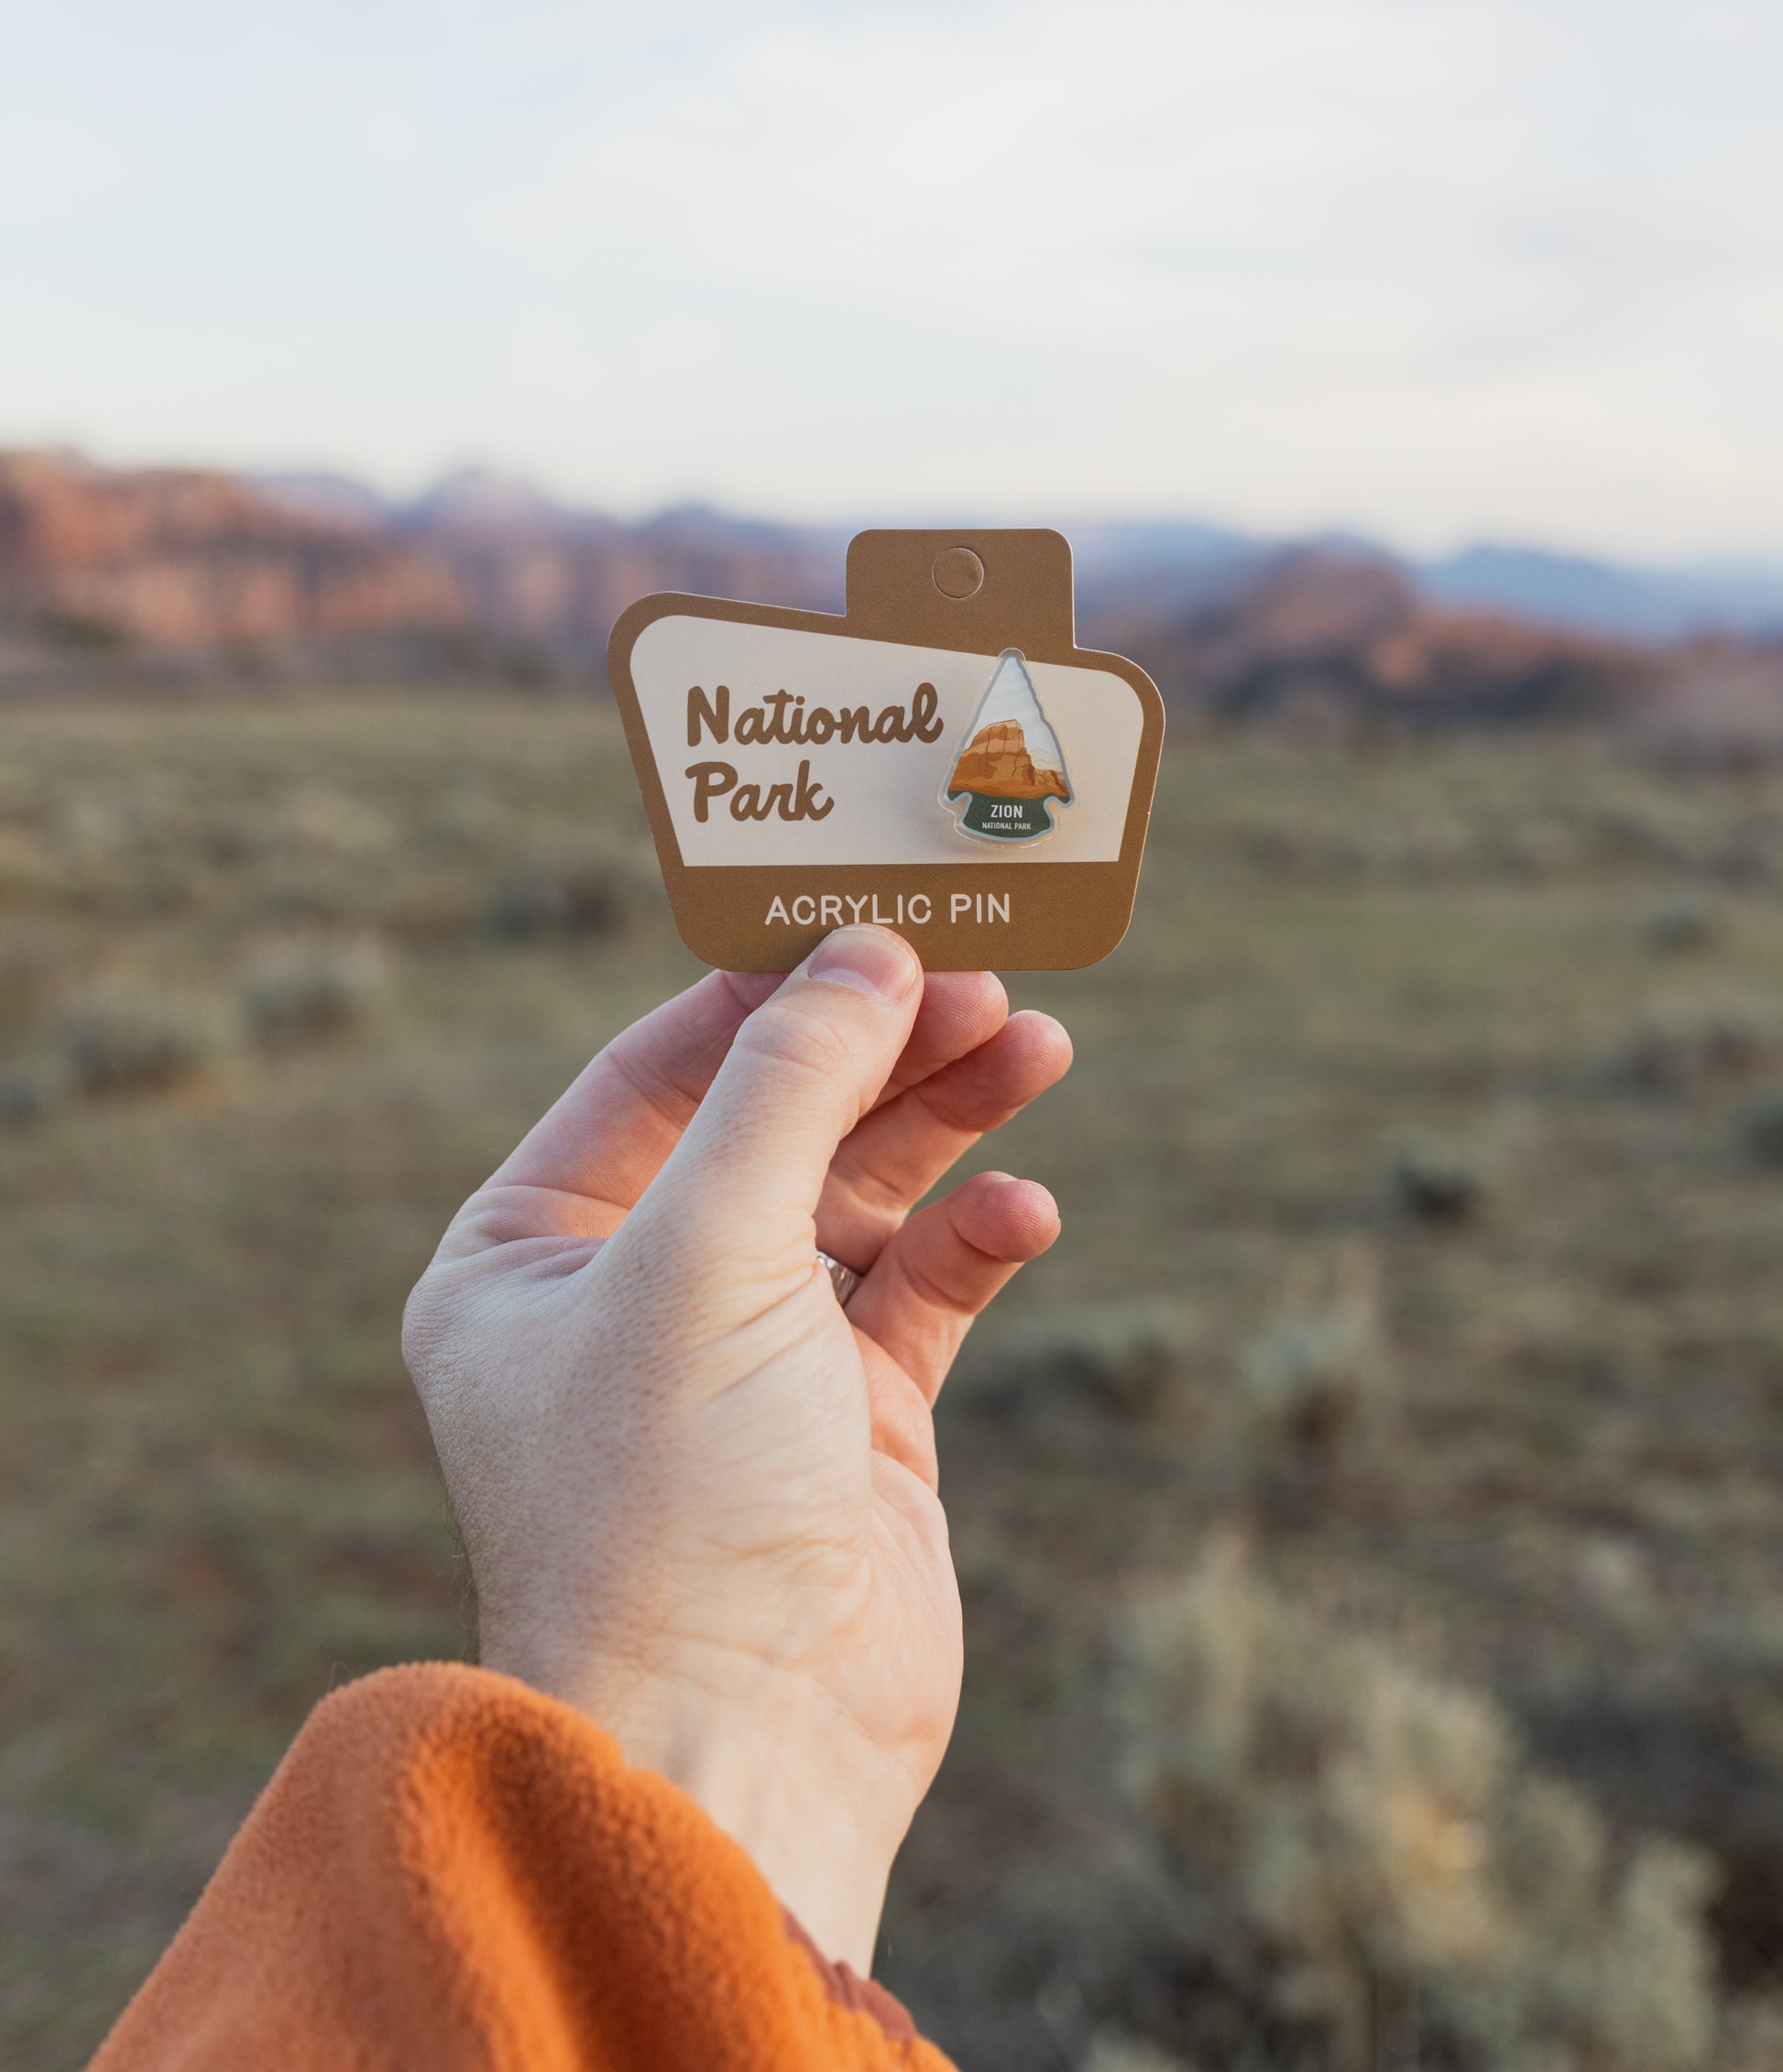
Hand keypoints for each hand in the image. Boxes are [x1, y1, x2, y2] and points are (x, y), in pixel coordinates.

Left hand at [401, 927, 1068, 1969]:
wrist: (743, 1746)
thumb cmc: (668, 1499)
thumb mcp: (708, 1252)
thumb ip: (788, 1084)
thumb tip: (865, 950)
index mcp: (528, 1253)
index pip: (652, 1069)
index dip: (765, 988)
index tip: (872, 916)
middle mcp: (629, 1296)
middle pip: (772, 1118)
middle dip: (879, 1047)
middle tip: (986, 976)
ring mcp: (747, 1361)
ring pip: (859, 1192)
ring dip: (946, 1120)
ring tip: (1039, 1043)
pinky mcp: (851, 1424)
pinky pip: (920, 1291)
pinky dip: (974, 1240)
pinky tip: (1024, 1212)